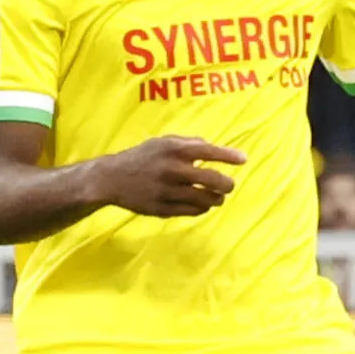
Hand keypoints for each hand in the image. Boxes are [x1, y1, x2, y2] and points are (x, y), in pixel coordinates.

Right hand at [87, 135, 248, 217]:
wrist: (111, 178)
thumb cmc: (141, 157)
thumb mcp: (162, 142)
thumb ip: (188, 143)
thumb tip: (211, 146)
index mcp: (173, 149)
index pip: (208, 151)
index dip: (228, 156)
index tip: (243, 160)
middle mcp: (172, 169)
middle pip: (212, 180)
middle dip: (227, 184)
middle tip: (229, 185)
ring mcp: (168, 191)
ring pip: (205, 199)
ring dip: (217, 199)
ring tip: (218, 197)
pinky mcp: (163, 208)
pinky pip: (192, 211)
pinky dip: (202, 208)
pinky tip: (202, 204)